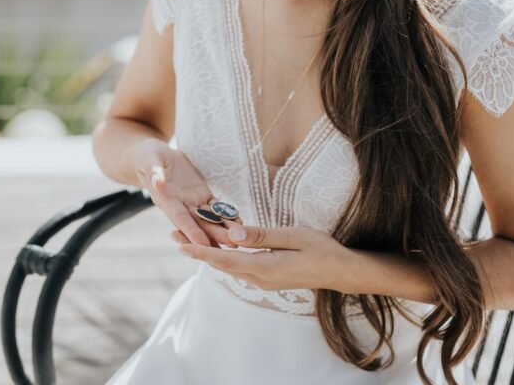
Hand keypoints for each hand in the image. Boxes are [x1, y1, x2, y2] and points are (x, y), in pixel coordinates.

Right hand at [132, 139, 243, 248]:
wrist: (154, 156)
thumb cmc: (147, 156)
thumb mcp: (148, 159)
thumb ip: (154, 170)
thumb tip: (158, 180)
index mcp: (166, 200)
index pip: (180, 218)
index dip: (192, 231)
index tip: (203, 244)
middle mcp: (180, 205)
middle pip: (199, 223)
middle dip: (215, 235)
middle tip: (232, 246)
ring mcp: (192, 201)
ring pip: (210, 218)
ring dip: (224, 229)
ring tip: (241, 240)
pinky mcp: (201, 194)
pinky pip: (215, 206)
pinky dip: (226, 214)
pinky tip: (239, 223)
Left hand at [171, 224, 349, 291]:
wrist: (339, 271)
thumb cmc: (320, 250)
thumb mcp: (292, 236)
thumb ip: (262, 236)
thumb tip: (232, 234)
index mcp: (265, 267)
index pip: (225, 259)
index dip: (201, 252)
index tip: (179, 244)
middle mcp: (260, 277)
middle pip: (222, 263)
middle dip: (197, 250)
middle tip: (174, 236)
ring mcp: (265, 279)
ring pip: (230, 266)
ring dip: (209, 253)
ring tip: (189, 240)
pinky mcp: (269, 276)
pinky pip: (241, 266)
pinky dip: (225, 256)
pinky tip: (220, 247)